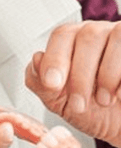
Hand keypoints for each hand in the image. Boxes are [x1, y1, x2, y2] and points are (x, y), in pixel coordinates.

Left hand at [25, 21, 120, 147]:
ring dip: (106, 75)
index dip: (55, 58)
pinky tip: (120, 96)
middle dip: (80, 75)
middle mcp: (100, 34)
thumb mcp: (62, 103)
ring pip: (115, 37)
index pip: (62, 35)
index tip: (52, 85)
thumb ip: (41, 83)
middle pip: (87, 36)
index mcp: (74, 42)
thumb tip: (35, 59)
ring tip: (104, 101)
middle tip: (79, 104)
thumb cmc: (97, 113)